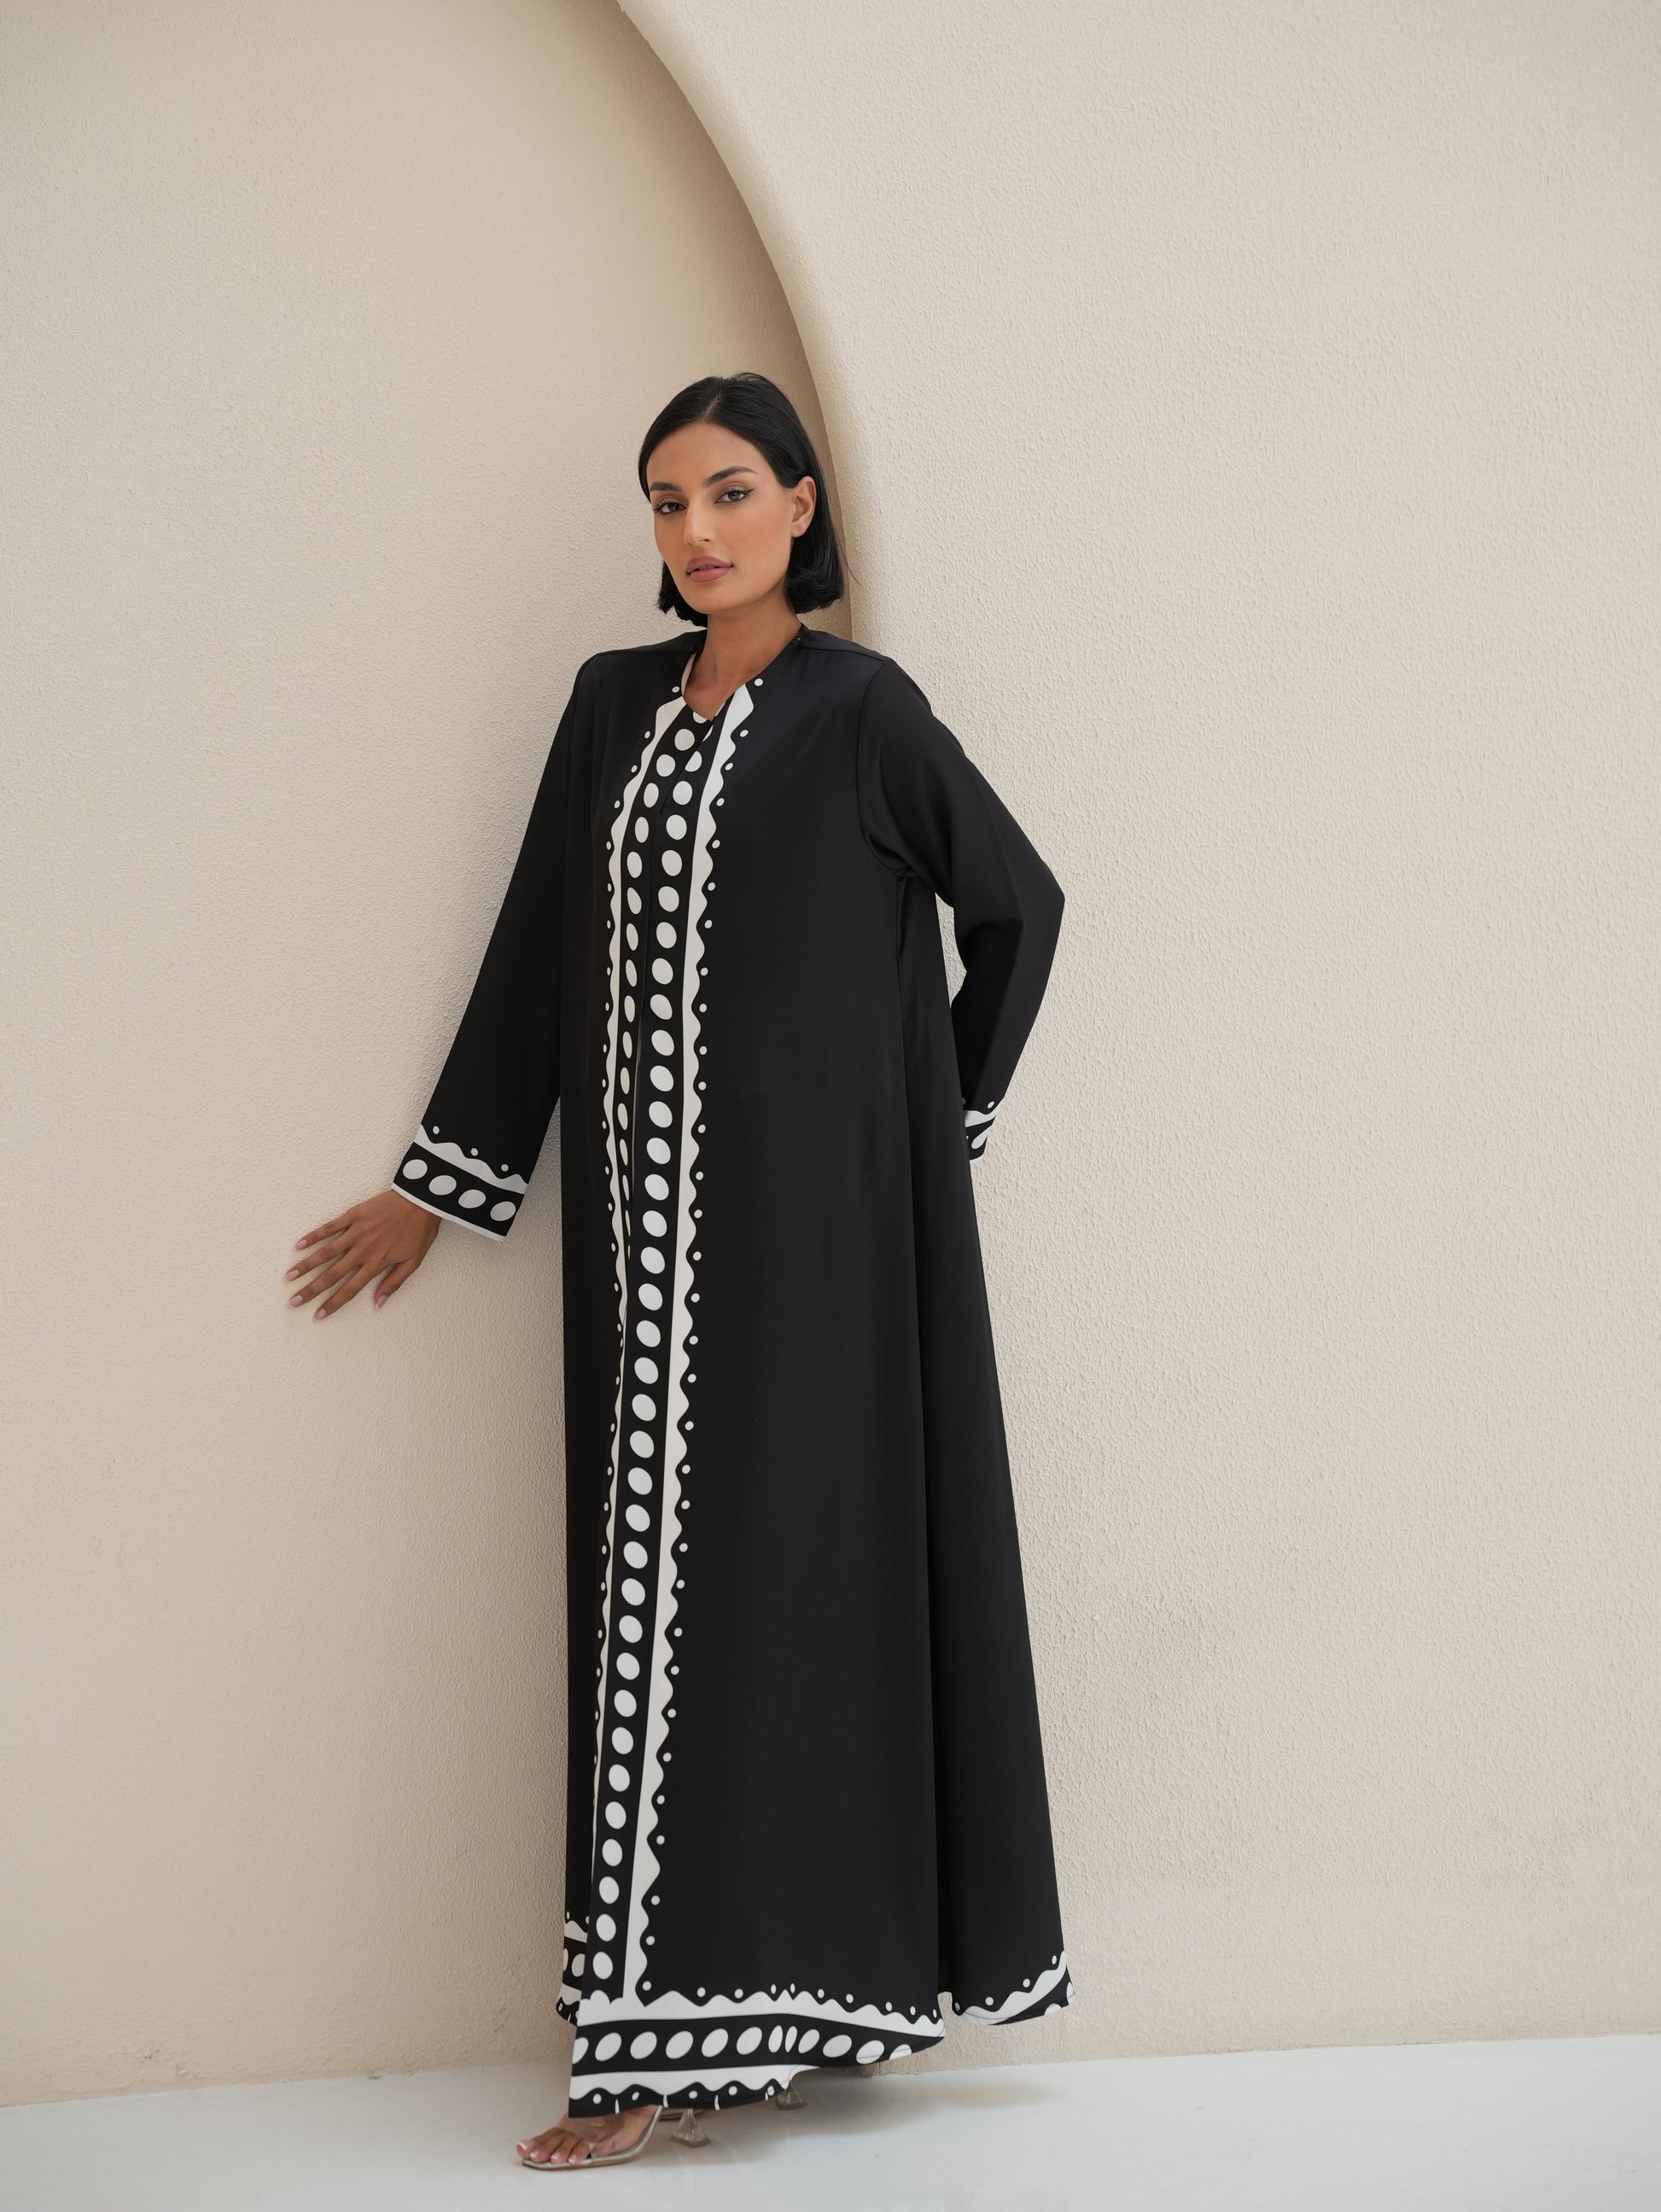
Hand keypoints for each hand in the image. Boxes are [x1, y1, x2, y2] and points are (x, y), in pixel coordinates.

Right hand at [285, 1189, 440, 1316]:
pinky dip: (314, 1236)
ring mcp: (356, 1232)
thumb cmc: (420, 1231)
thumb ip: (394, 1283)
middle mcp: (362, 1250)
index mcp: (376, 1263)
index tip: (318, 1314)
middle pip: (332, 1274)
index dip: (333, 1303)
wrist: (421, 1200)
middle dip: (311, 1290)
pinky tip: (299, 1245)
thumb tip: (379, 1303)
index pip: (350, 1289)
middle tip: (294, 1301)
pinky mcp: (353, 1216)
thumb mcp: (414, 1261)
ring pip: (326, 1252)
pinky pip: (330, 1228)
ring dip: (306, 1265)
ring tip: (289, 1276)